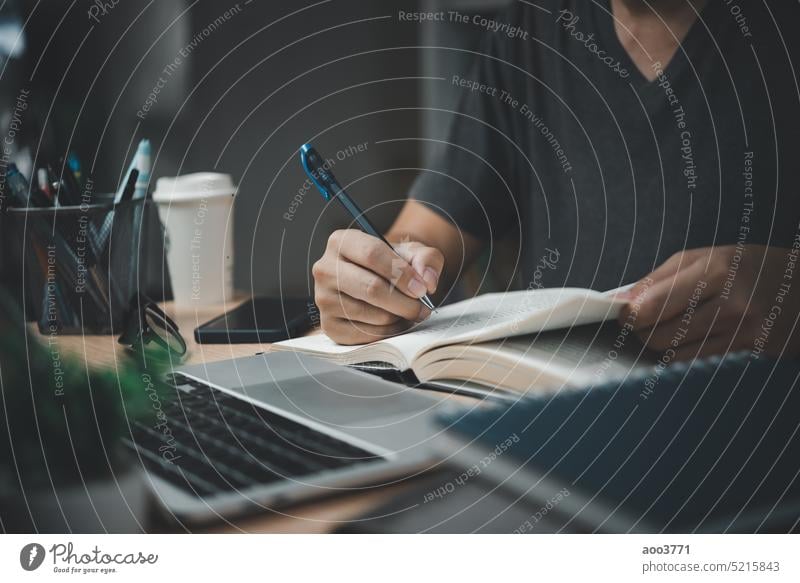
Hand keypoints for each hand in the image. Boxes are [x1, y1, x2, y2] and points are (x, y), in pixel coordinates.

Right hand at [312, 229, 443, 344]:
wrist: (374, 281)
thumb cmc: (391, 264)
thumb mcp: (411, 252)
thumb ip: (425, 258)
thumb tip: (427, 281)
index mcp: (341, 242)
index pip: (372, 254)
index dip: (402, 274)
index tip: (422, 288)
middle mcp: (325, 269)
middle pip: (371, 288)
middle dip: (404, 302)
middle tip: (422, 308)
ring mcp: (323, 299)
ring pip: (372, 314)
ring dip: (398, 317)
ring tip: (406, 311)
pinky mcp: (328, 325)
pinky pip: (365, 335)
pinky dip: (387, 332)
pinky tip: (393, 322)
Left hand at [618, 245, 799, 360]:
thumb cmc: (746, 267)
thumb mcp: (703, 258)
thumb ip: (657, 279)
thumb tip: (619, 301)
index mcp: (716, 269)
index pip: (654, 303)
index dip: (630, 314)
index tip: (622, 313)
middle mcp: (731, 301)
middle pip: (660, 332)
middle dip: (641, 331)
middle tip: (640, 322)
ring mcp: (742, 329)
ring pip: (674, 351)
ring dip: (657, 343)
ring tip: (662, 327)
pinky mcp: (748, 349)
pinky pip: (694, 359)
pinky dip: (678, 353)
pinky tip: (683, 339)